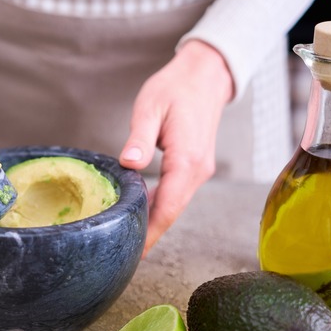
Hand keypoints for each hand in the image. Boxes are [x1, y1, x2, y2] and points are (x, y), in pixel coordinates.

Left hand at [119, 39, 233, 257]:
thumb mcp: (151, 106)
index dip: (150, 232)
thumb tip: (128, 164)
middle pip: (172, 212)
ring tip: (129, 240)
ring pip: (175, 205)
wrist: (207, 75)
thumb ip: (140, 137)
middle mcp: (198, 170)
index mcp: (187, 159)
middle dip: (150, 235)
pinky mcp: (196, 167)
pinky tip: (141, 213)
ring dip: (154, 223)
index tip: (134, 252)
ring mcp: (200, 170)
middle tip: (123, 255)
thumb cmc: (176, 86)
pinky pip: (177, 194)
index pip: (168, 206)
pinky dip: (160, 207)